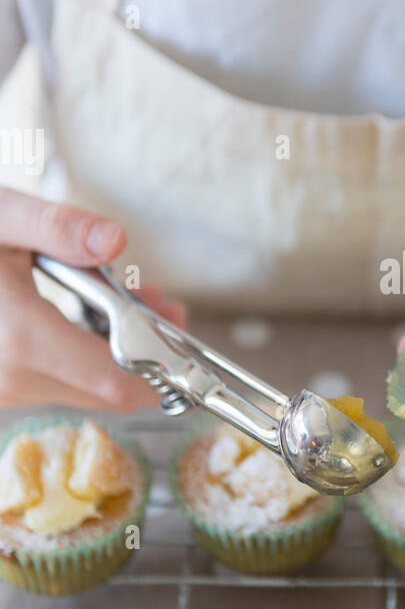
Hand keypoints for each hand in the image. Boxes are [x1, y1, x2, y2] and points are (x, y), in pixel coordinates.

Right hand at [0, 187, 186, 409]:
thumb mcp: (0, 217)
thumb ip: (58, 227)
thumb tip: (114, 240)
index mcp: (19, 338)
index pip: (116, 383)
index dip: (163, 368)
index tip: (182, 335)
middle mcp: (10, 377)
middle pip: (109, 390)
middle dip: (145, 352)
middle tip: (164, 304)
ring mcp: (3, 390)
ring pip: (84, 388)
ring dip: (113, 352)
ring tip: (124, 299)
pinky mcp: (0, 390)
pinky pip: (56, 384)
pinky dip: (80, 357)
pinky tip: (85, 318)